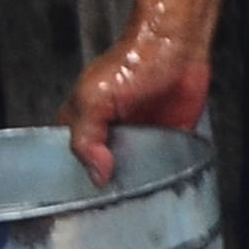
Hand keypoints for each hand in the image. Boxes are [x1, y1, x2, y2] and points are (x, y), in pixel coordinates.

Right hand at [64, 4, 210, 184]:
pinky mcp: (167, 143)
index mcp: (84, 125)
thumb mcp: (94, 98)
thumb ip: (86, 138)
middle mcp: (110, 136)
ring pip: (134, 176)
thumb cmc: (133, 61)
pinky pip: (163, 170)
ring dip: (138, 185)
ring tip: (140, 196)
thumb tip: (97, 173)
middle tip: (116, 201)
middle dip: (109, 188)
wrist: (176, 47)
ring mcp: (139, 141)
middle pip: (104, 174)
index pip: (72, 163)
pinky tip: (163, 185)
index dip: (76, 180)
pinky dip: (164, 178)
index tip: (87, 197)